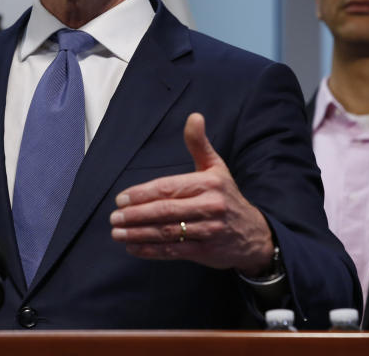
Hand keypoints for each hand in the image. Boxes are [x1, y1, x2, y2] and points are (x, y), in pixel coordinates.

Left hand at [109, 112, 274, 275]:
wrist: (253, 234)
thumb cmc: (227, 196)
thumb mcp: (216, 167)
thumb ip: (199, 144)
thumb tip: (194, 116)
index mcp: (209, 184)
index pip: (169, 188)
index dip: (142, 193)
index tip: (121, 198)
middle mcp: (209, 207)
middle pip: (165, 211)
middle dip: (136, 215)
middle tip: (114, 217)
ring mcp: (208, 231)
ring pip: (167, 232)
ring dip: (138, 234)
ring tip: (117, 232)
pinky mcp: (205, 252)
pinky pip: (173, 251)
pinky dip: (150, 250)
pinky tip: (133, 247)